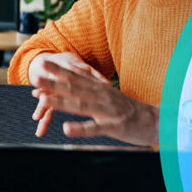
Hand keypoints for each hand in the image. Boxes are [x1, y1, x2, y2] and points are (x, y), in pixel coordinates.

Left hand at [30, 58, 159, 145]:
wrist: (155, 120)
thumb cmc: (129, 109)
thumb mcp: (109, 93)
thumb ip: (92, 85)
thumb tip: (75, 72)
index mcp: (100, 88)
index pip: (76, 76)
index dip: (59, 70)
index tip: (42, 63)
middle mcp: (101, 96)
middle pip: (74, 87)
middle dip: (54, 81)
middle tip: (36, 76)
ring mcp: (106, 111)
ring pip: (80, 105)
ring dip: (61, 102)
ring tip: (44, 99)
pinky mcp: (113, 126)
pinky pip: (94, 128)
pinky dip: (80, 128)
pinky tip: (66, 128)